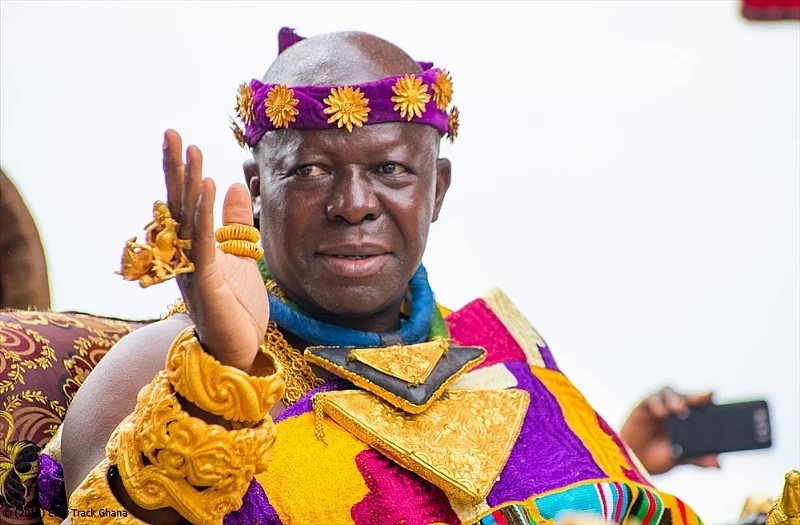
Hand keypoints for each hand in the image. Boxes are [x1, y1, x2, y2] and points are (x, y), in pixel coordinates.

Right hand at [163, 129, 267, 370]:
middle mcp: (185, 254)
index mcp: (193, 247)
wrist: (240, 350)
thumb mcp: (242, 255)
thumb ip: (236, 223)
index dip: (182, 172)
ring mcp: (192, 268)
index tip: (182, 140)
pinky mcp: (205, 282)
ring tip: (191, 150)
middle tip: (172, 133)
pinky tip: (208, 186)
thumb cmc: (237, 307)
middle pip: (178, 204)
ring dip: (189, 182)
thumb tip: (233, 184)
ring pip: (187, 219)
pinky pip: (203, 242)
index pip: (184, 202)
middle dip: (175, 168)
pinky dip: (204, 213)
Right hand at [620, 387, 720, 474]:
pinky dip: (656, 403)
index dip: (705, 398)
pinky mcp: (642, 407)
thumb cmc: (657, 458)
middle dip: (693, 396)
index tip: (713, 395)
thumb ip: (698, 459)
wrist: (633, 463)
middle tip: (700, 400)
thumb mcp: (680, 459)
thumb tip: (718, 464)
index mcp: (686, 420)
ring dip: (675, 398)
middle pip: (684, 396)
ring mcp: (657, 407)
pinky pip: (650, 399)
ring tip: (679, 408)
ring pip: (668, 393)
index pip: (698, 404)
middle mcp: (672, 410)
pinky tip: (661, 412)